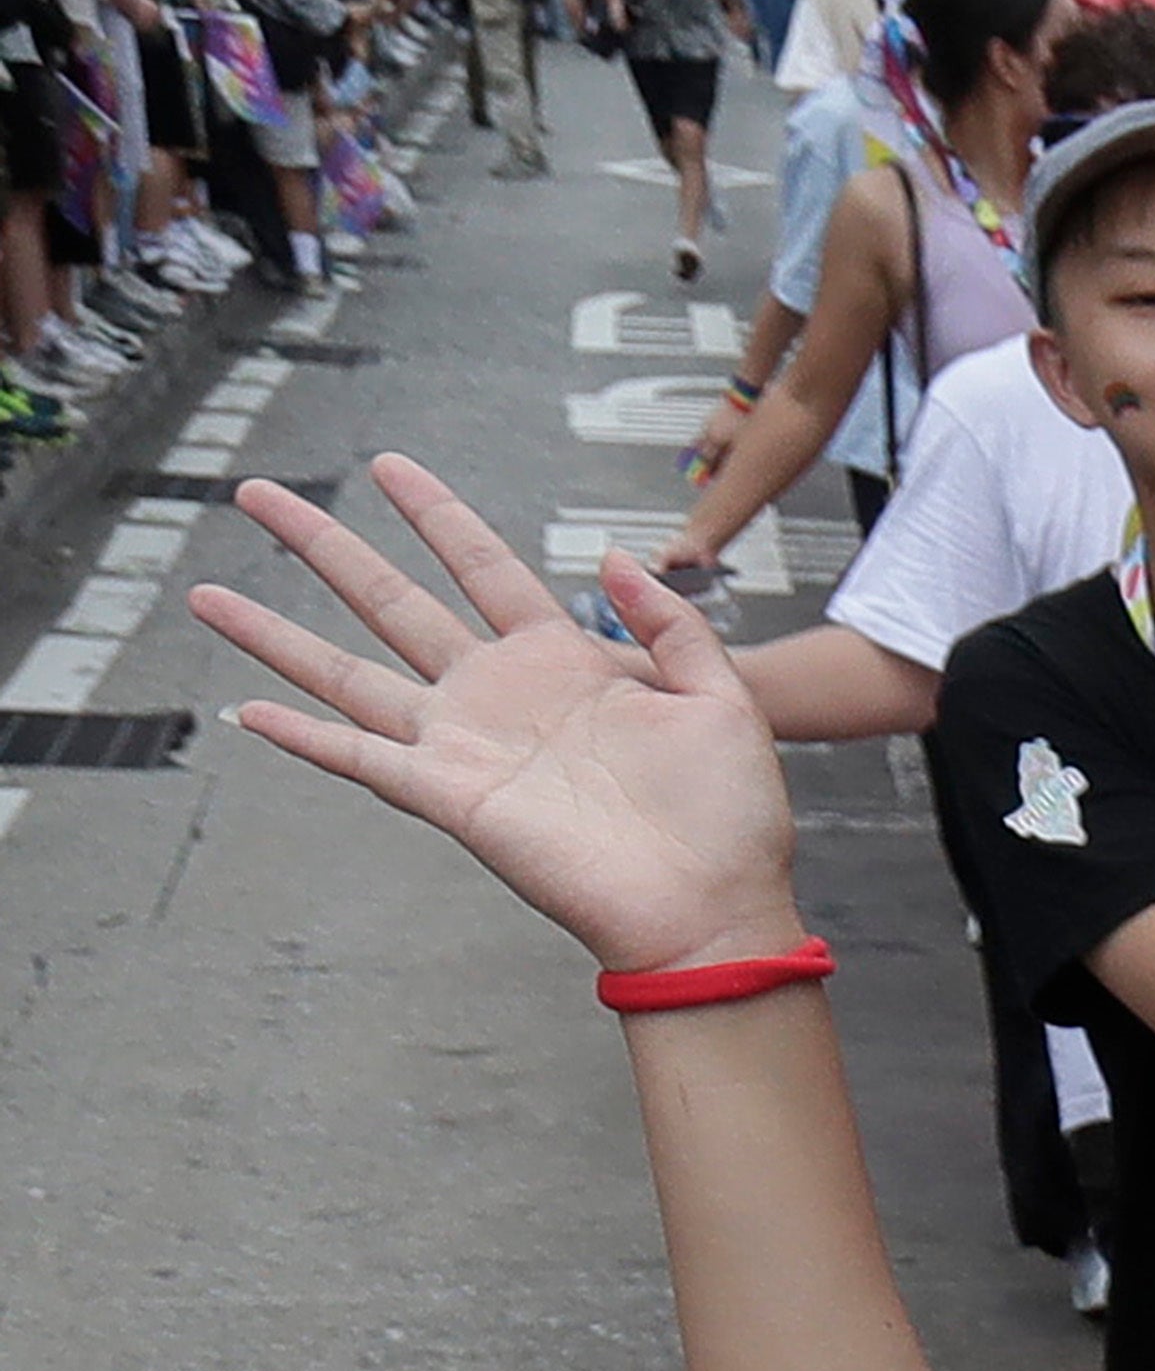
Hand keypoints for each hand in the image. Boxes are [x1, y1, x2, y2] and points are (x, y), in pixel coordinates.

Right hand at [199, 459, 801, 972]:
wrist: (715, 904)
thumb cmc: (731, 815)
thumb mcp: (723, 697)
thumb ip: (673, 624)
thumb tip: (614, 556)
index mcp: (565, 662)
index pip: (483, 567)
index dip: (437, 515)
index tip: (388, 465)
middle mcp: (499, 694)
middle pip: (391, 600)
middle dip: (322, 546)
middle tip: (258, 494)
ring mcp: (466, 745)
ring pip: (348, 673)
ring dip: (275, 636)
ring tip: (207, 593)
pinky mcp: (451, 799)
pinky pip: (361, 759)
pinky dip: (303, 737)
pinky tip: (248, 710)